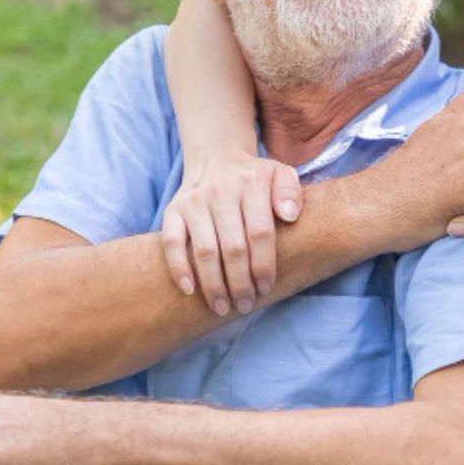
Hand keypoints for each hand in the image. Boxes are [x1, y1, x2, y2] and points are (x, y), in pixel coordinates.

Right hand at [161, 152, 301, 316]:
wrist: (216, 157)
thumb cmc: (254, 178)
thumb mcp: (281, 175)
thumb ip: (291, 193)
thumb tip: (289, 215)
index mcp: (252, 184)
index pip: (260, 233)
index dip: (263, 265)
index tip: (266, 288)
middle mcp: (221, 191)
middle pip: (233, 247)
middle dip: (240, 283)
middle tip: (245, 305)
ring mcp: (195, 202)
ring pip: (204, 250)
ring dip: (214, 284)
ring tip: (223, 307)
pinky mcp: (173, 210)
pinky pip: (172, 243)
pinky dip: (179, 268)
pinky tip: (190, 290)